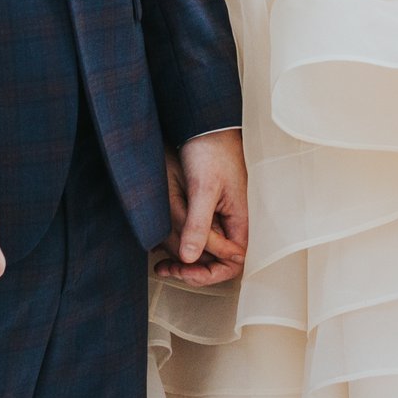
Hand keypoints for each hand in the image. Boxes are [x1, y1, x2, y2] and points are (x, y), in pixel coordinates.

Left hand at [153, 129, 248, 286]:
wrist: (204, 124)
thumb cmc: (210, 151)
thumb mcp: (203, 189)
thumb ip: (198, 225)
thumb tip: (190, 259)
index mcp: (238, 220)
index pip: (232, 263)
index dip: (209, 274)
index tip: (184, 271)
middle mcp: (230, 221)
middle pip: (216, 260)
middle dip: (191, 270)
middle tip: (166, 268)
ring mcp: (217, 215)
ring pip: (203, 249)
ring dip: (183, 260)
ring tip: (159, 261)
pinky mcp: (204, 208)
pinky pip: (195, 234)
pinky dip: (179, 243)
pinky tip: (159, 244)